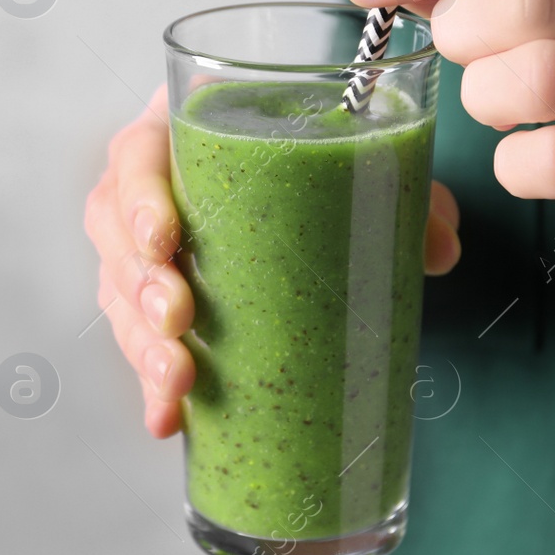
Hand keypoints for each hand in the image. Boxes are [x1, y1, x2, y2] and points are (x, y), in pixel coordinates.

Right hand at [85, 86, 462, 437]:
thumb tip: (441, 247)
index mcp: (188, 135)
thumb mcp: (368, 168)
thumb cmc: (323, 164)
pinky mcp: (156, 304)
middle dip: (139, 284)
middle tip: (177, 321)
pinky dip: (150, 383)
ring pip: (118, 292)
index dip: (138, 197)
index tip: (165, 239)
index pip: (137, 154)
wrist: (316, 188)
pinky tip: (166, 419)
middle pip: (113, 231)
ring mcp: (147, 249)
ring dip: (140, 343)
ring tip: (178, 382)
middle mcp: (154, 188)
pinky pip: (138, 341)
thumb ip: (409, 195)